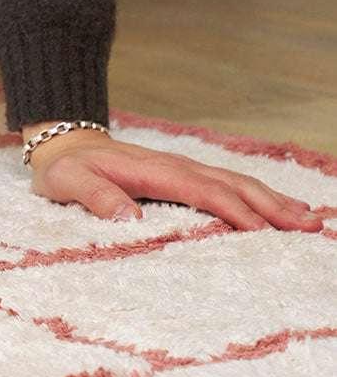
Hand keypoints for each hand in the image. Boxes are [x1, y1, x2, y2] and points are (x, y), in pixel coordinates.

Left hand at [23, 120, 322, 231]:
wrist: (64, 144)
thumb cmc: (66, 168)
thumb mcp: (69, 182)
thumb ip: (96, 198)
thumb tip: (131, 219)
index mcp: (155, 171)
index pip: (203, 191)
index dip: (233, 210)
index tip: (262, 231)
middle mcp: (177, 167)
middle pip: (233, 185)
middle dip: (272, 206)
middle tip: (310, 226)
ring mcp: (185, 169)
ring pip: (238, 183)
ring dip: (275, 201)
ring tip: (312, 220)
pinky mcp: (185, 176)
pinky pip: (228, 185)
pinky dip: (260, 196)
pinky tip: (282, 208)